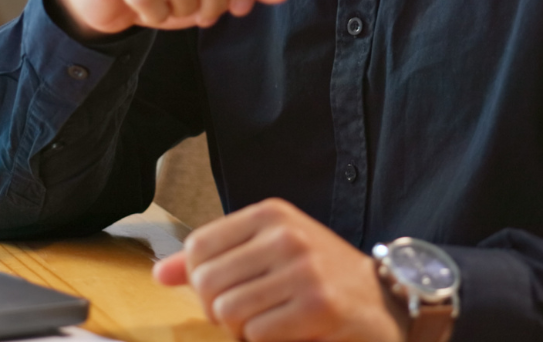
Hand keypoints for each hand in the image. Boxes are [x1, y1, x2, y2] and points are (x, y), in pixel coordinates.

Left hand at [153, 198, 407, 341]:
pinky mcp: (316, 306)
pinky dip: (263, 341)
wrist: (382, 299)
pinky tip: (284, 331)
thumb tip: (160, 274)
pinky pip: (257, 334)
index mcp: (270, 214)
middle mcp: (286, 235)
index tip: (225, 287)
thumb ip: (214, 259)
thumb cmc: (318, 275)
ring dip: (239, 329)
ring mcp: (302, 270)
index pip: (198, 245)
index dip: (200, 278)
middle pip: (208, 282)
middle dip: (217, 308)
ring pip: (228, 311)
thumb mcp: (269, 250)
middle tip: (245, 313)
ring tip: (264, 322)